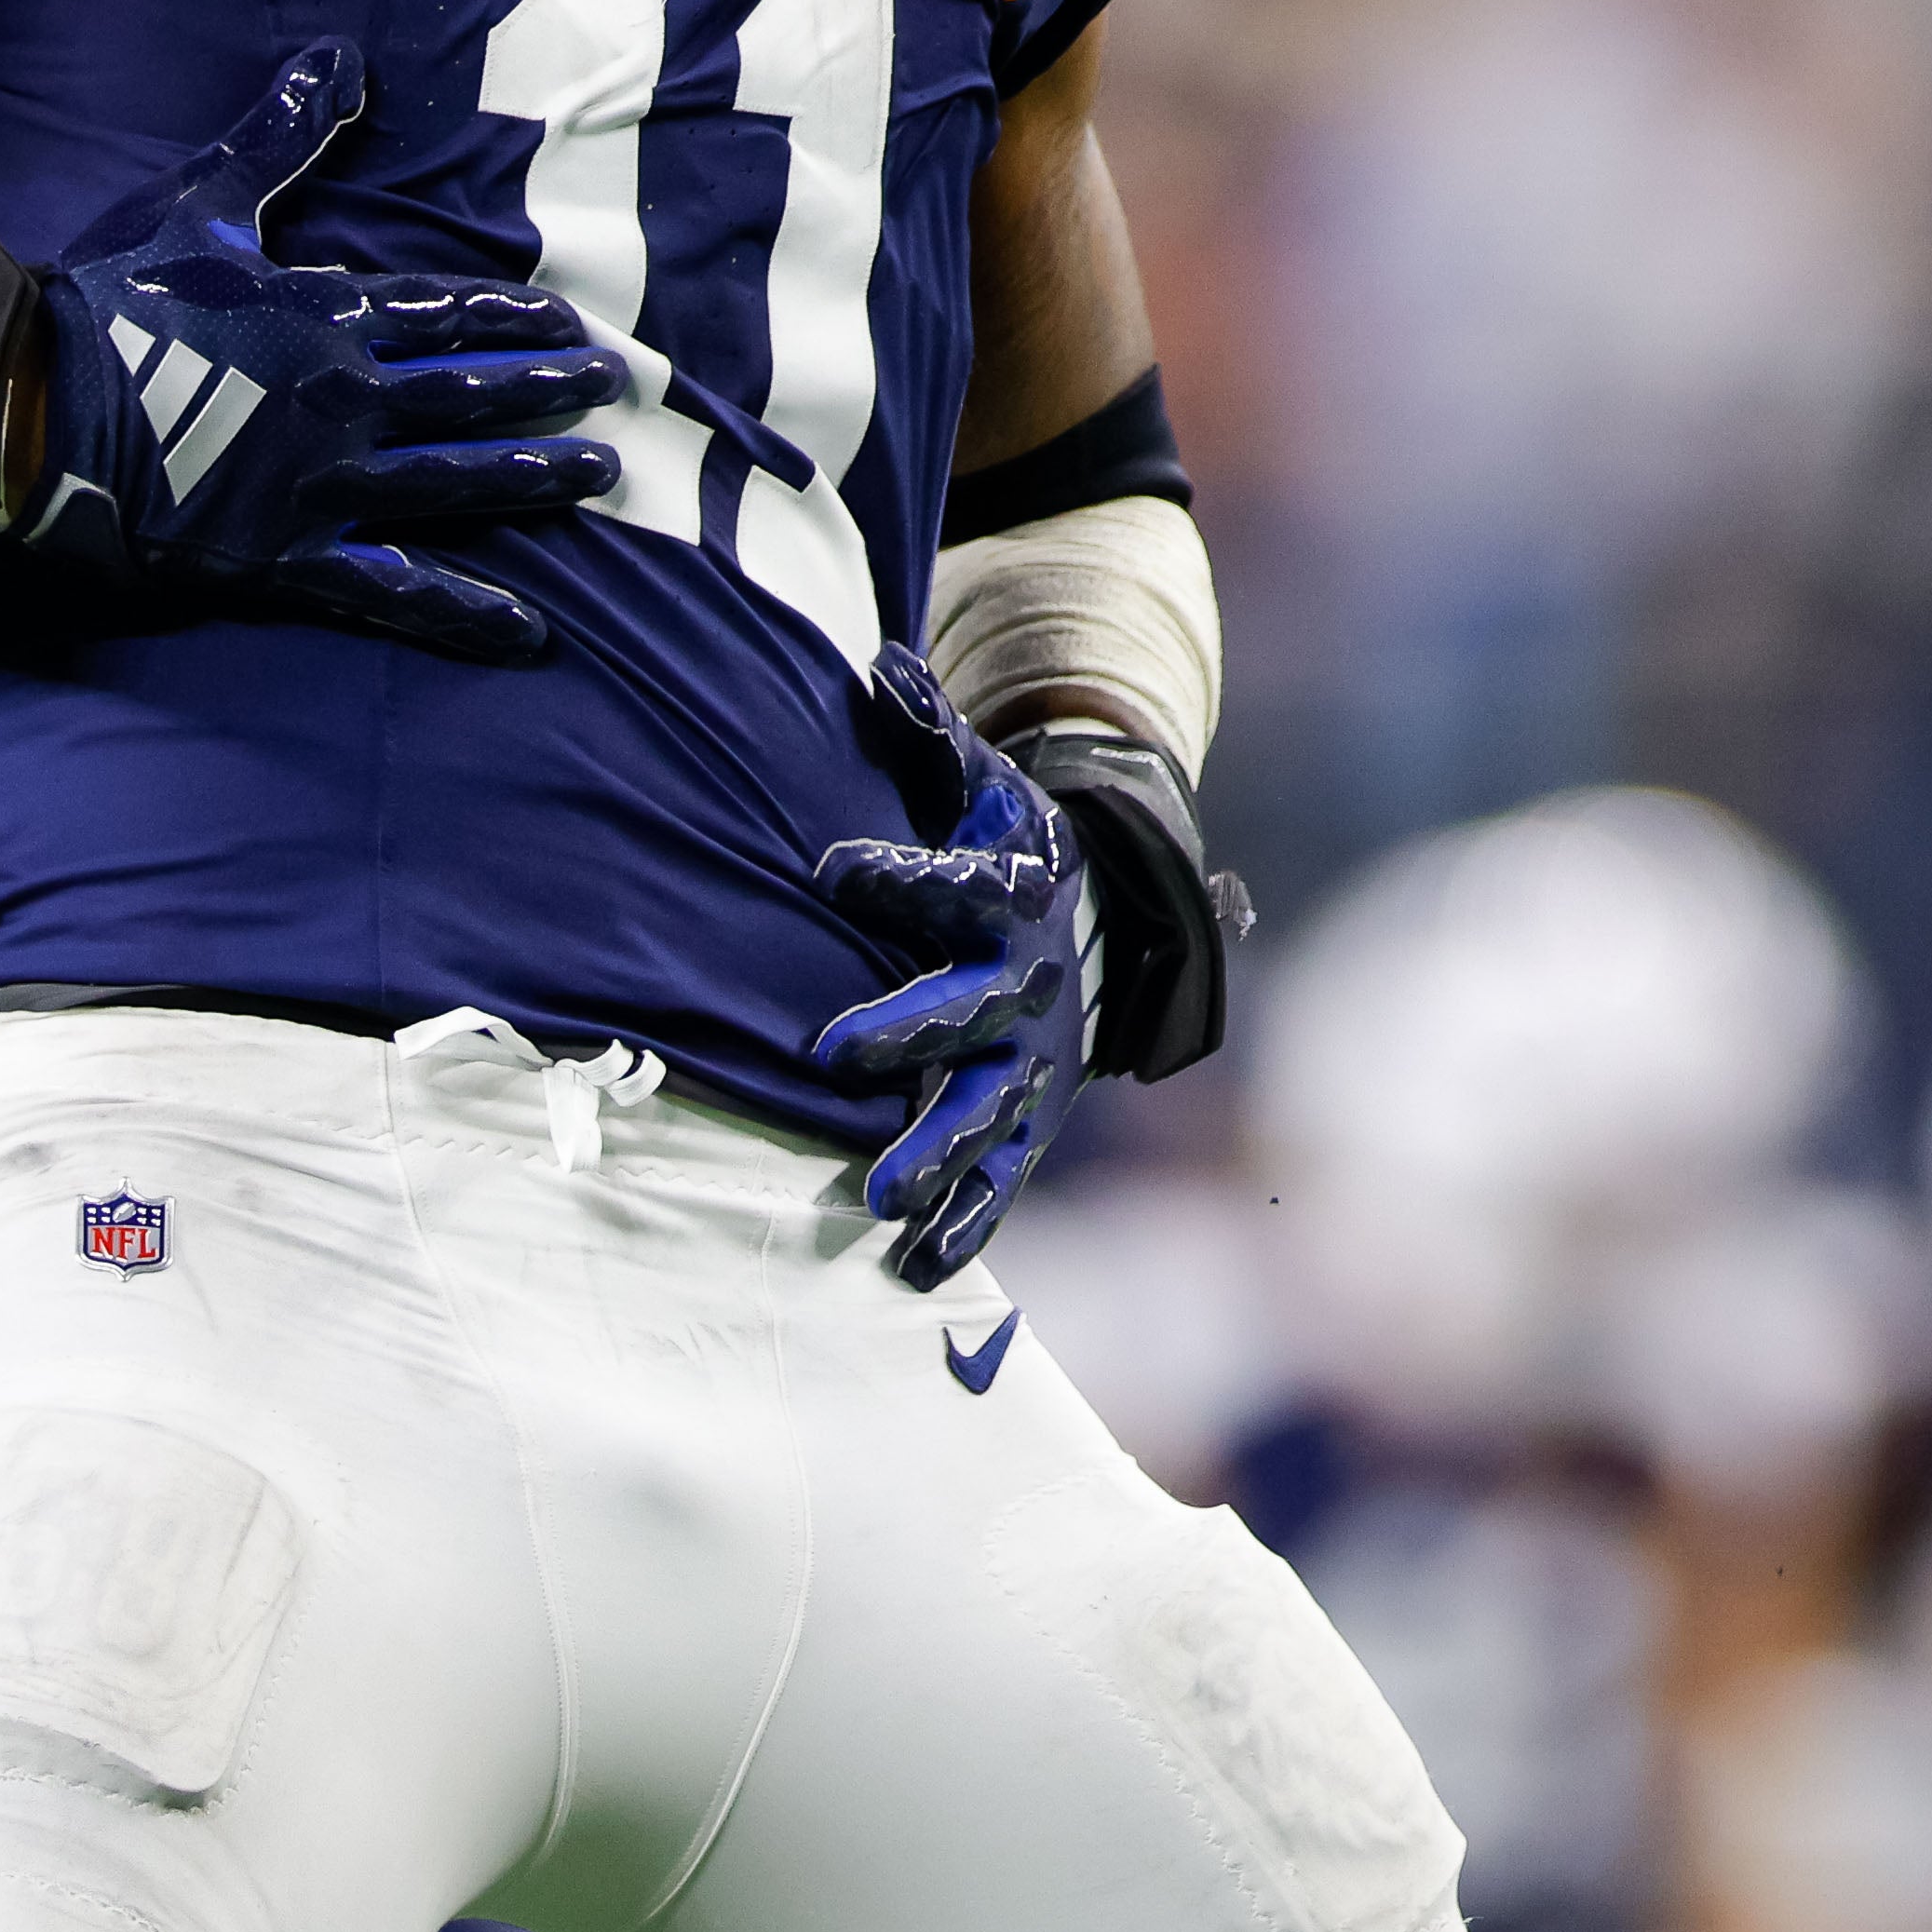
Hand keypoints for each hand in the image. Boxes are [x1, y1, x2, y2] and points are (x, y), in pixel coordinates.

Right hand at [12, 43, 623, 659]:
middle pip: (472, 393)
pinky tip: (526, 630)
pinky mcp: (289, 558)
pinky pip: (394, 588)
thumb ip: (278, 134)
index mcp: (325, 315)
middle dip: (549, 388)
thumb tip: (341, 56)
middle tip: (616, 388)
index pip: (446, 311)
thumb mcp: (199, 200)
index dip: (516, 318)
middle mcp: (343, 400)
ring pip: (457, 480)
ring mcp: (322, 486)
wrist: (32, 407)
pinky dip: (462, 611)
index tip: (573, 323)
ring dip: (534, 477)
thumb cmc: (111, 302)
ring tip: (597, 472)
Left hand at [806, 648, 1095, 1287]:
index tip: (824, 864)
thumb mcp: (980, 786)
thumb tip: (878, 660)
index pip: (946, 881)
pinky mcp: (1029, 1121)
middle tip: (826, 1054)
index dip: (890, 872)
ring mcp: (1030, 1063)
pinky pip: (999, 1180)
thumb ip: (926, 732)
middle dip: (899, 1034)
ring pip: (984, 1115)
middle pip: (961, 1012)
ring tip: (878, 1200)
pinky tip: (911, 1270)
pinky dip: (964, 1224)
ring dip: (934, 1156)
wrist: (1106, 924)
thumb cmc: (1009, 849)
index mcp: (1004, 896)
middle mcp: (1021, 985)